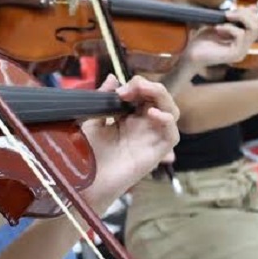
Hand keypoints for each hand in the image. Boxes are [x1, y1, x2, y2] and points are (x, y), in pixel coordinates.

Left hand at [80, 75, 179, 208]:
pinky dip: (167, 120)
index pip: (143, 93)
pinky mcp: (157, 152)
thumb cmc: (86, 154)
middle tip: (131, 87)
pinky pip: (172, 134)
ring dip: (161, 96)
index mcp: (128, 116)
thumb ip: (103, 98)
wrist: (85, 181)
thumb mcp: (92, 120)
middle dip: (148, 86)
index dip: (135, 85)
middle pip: (159, 98)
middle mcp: (143, 125)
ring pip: (171, 111)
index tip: (119, 89)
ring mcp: (151, 138)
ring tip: (144, 92)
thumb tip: (112, 77)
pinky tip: (152, 114)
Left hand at [184, 7, 257, 65]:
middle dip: (247, 14)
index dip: (251, 13)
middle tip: (229, 13)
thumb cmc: (202, 40)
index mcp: (243, 40)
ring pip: (254, 29)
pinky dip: (230, 28)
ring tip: (225, 18)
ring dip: (240, 18)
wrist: (190, 55)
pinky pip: (241, 35)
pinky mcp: (235, 54)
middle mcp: (245, 47)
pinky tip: (218, 28)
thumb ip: (234, 18)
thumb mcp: (220, 24)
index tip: (235, 9)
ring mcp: (241, 51)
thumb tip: (250, 7)